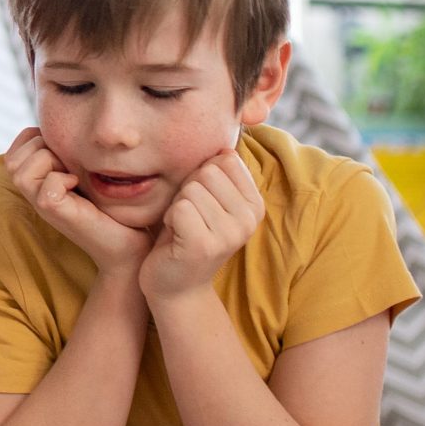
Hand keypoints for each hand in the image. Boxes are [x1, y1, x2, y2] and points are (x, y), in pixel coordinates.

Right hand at [5, 127, 148, 281]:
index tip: (63, 148)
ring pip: (20, 171)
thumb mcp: (86, 169)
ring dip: (47, 161)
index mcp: (39, 181)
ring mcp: (42, 206)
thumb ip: (70, 152)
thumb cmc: (113, 205)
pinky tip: (78, 184)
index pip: (16, 148)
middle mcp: (35, 194)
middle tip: (69, 161)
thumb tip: (63, 125)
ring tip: (71, 171)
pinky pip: (46, 188)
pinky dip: (61, 180)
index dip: (35, 138)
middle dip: (41, 147)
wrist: (130, 242)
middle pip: (12, 159)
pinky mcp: (55, 215)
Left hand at [136, 149, 262, 304]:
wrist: (175, 285)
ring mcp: (230, 234)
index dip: (201, 176)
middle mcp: (250, 219)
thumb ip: (218, 172)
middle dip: (187, 191)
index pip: (224, 160)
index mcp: (255, 204)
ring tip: (182, 228)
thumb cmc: (186, 233)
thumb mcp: (208, 199)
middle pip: (206, 172)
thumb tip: (227, 140)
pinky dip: (169, 219)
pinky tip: (175, 237)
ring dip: (177, 206)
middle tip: (188, 218)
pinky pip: (180, 207)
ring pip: (191, 189)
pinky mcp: (205, 245)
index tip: (200, 202)